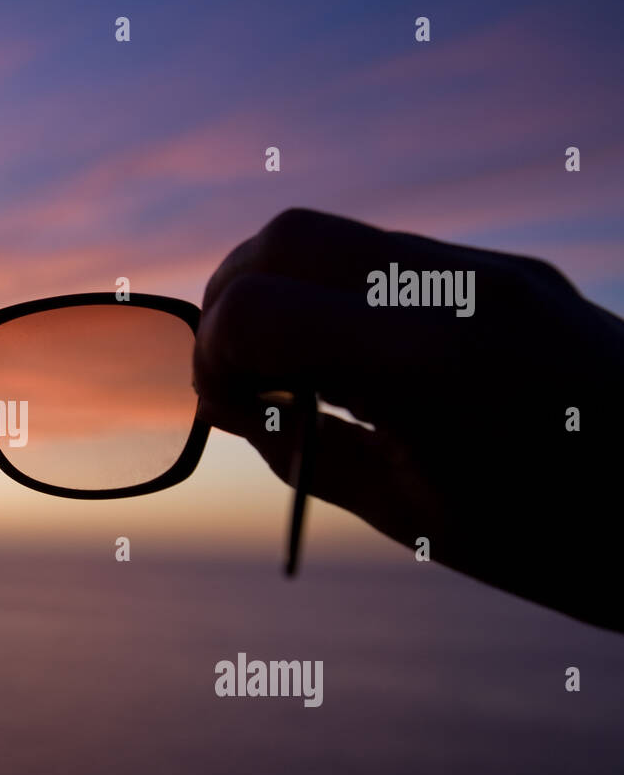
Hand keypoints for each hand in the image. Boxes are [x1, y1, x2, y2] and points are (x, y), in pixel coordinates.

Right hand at [193, 209, 623, 629]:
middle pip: (283, 236)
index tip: (229, 409)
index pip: (255, 308)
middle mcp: (456, 290)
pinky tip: (356, 360)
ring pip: (336, 234)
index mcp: (426, 367)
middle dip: (234, 301)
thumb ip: (302, 449)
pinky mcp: (511, 270)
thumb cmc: (563, 541)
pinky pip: (389, 254)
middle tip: (244, 376)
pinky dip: (340, 293)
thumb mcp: (409, 512)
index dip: (213, 357)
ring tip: (297, 369)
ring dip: (288, 290)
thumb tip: (234, 406)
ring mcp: (491, 269)